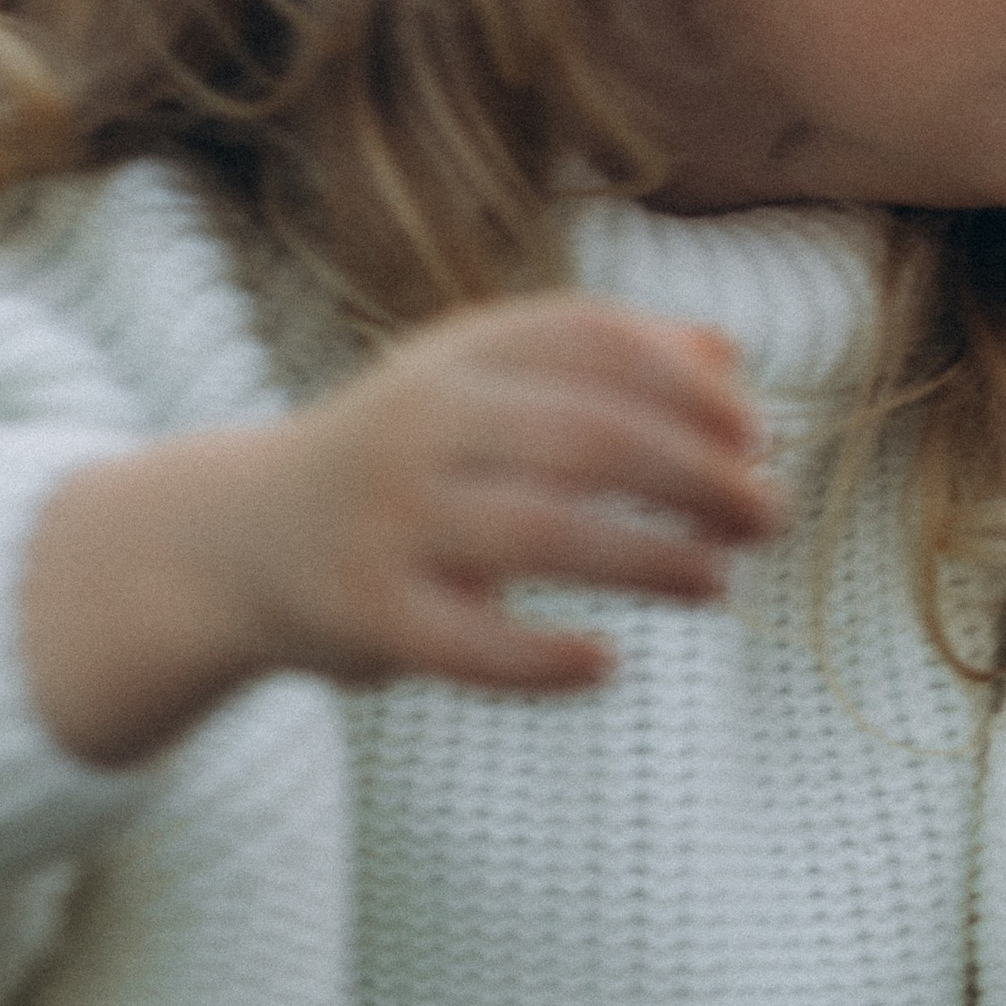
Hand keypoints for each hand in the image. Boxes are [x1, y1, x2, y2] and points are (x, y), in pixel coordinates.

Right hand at [20, 295, 785, 766]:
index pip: (593, 342)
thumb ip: (592, 361)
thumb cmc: (394, 457)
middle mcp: (419, 426)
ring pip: (541, 534)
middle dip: (698, 475)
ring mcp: (390, 521)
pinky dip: (545, 659)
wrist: (235, 539)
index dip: (691, 385)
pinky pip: (471, 645)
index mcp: (454, 358)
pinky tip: (606, 663)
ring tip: (717, 582)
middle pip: (587, 436)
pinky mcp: (370, 617)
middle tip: (770, 516)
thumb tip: (729, 356)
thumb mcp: (474, 383)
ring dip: (650, 559)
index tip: (755, 434)